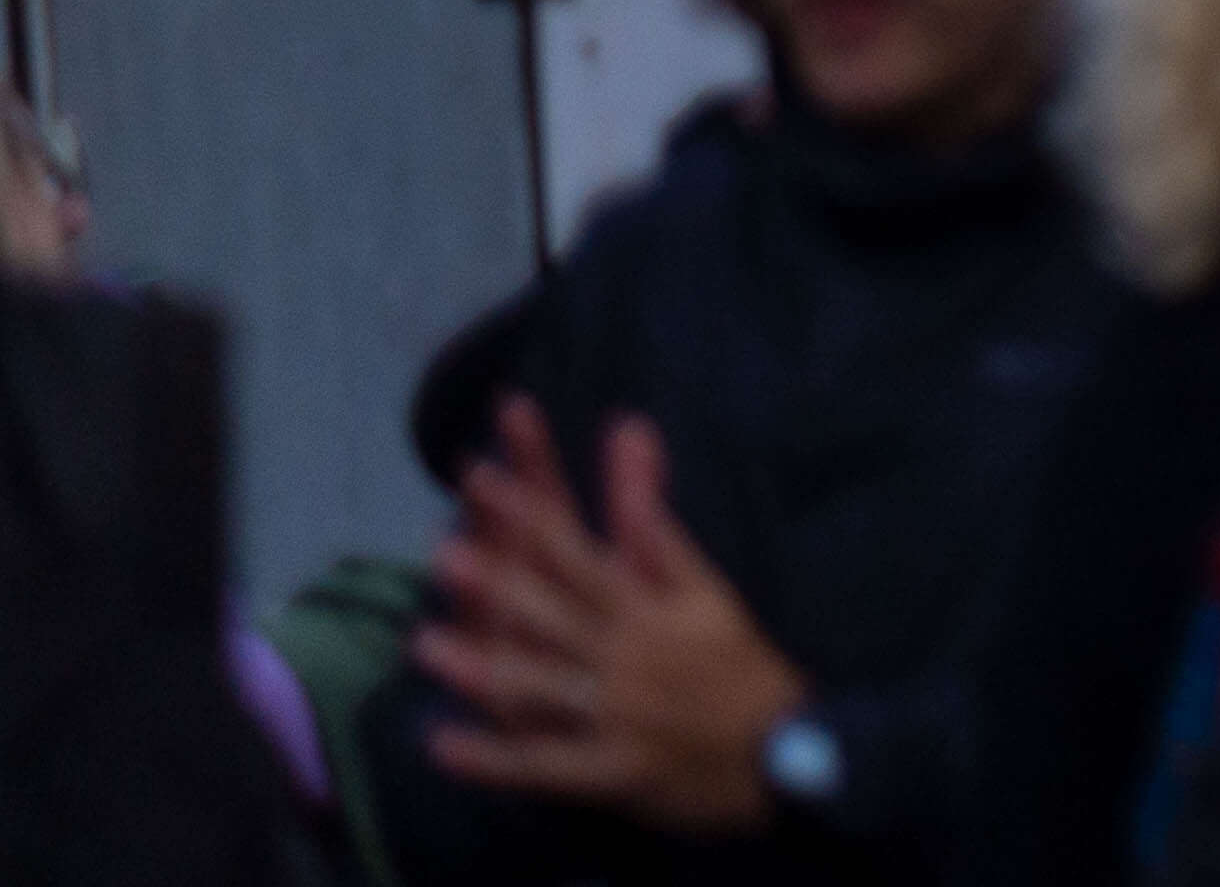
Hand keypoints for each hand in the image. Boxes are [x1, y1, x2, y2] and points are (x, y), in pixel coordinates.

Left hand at [419, 419, 805, 829]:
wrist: (784, 750)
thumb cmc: (739, 668)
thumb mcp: (707, 594)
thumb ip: (659, 537)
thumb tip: (636, 461)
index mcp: (648, 611)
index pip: (578, 554)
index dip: (528, 517)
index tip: (484, 479)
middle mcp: (628, 656)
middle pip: (556, 615)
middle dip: (499, 584)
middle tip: (444, 555)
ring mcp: (617, 715)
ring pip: (543, 686)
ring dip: (483, 668)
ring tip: (425, 645)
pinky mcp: (610, 769)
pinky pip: (543, 765)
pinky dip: (493, 758)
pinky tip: (445, 746)